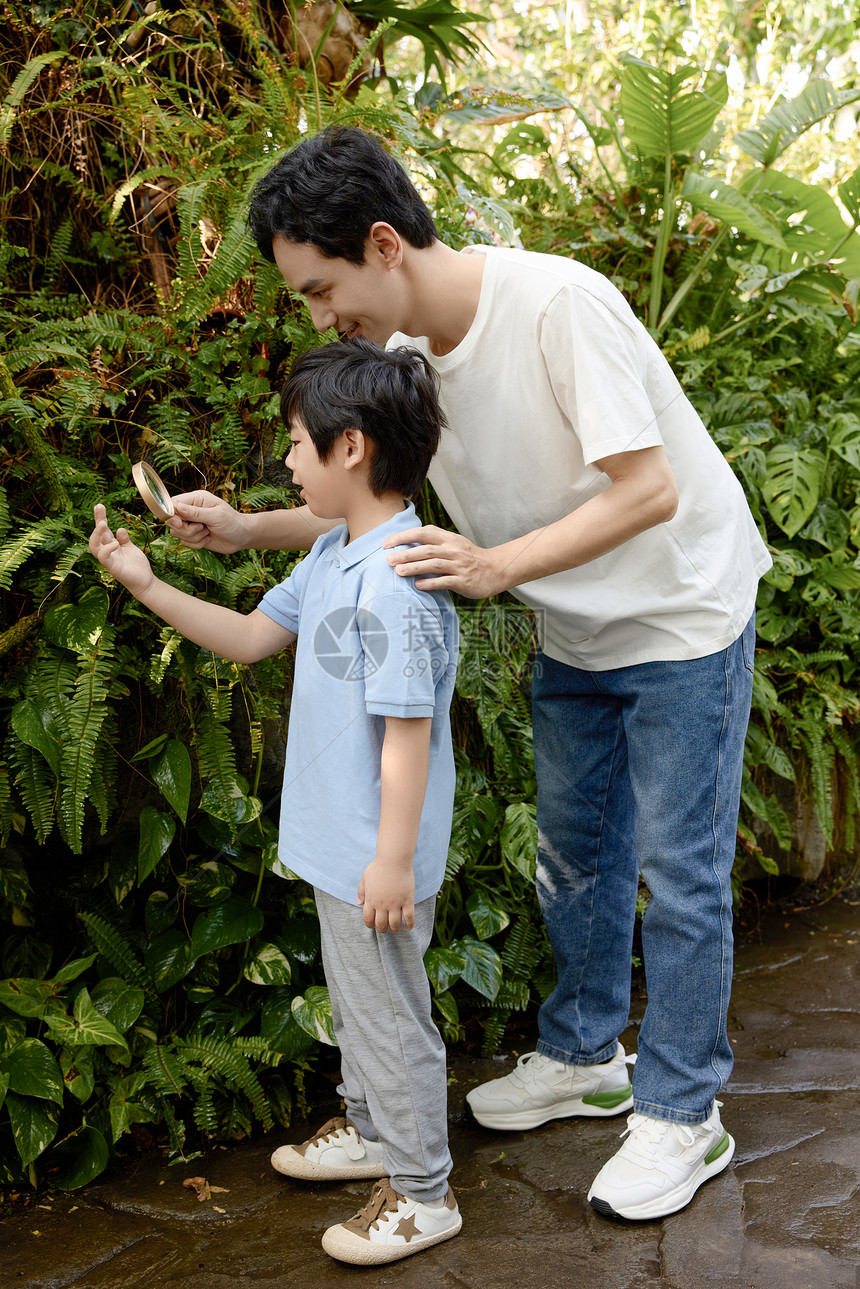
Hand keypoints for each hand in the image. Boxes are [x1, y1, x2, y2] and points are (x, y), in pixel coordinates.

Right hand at [89, 504, 153, 595]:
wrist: (145, 581)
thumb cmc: (136, 565)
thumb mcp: (130, 548)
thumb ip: (124, 539)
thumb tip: (119, 528)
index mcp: (111, 545)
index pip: (104, 530)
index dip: (101, 518)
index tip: (99, 505)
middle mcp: (107, 551)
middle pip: (97, 535)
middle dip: (97, 520)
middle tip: (99, 506)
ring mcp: (109, 560)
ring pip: (94, 547)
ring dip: (96, 534)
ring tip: (103, 523)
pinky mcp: (113, 568)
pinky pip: (104, 558)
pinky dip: (107, 549)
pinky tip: (115, 543)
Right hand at [164, 490, 247, 552]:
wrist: (242, 537)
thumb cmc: (233, 522)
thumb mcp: (216, 516)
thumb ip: (196, 513)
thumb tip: (178, 507)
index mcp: (196, 499)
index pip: (173, 503)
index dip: (171, 515)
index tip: (180, 524)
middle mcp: (191, 510)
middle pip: (172, 520)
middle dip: (185, 529)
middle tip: (202, 528)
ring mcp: (191, 523)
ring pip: (177, 533)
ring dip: (193, 537)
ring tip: (207, 532)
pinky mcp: (193, 535)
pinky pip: (185, 542)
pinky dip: (196, 544)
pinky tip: (208, 539)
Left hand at [357, 858, 414, 932]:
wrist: (394, 859)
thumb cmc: (378, 867)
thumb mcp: (365, 878)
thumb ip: (361, 892)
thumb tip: (358, 903)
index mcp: (371, 900)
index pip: (368, 919)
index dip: (370, 924)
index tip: (373, 924)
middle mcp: (382, 904)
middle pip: (381, 924)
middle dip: (382, 929)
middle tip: (385, 928)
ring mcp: (395, 903)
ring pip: (394, 924)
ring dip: (394, 929)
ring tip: (395, 928)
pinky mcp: (407, 900)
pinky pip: (409, 917)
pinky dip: (409, 925)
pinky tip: (408, 927)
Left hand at [382, 525, 504, 597]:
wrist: (496, 569)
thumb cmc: (469, 557)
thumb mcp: (454, 543)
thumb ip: (434, 540)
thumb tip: (408, 540)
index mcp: (448, 539)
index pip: (423, 532)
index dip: (403, 536)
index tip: (386, 543)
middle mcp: (453, 550)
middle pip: (426, 549)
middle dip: (405, 553)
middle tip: (388, 559)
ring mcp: (459, 566)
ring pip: (434, 564)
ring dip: (415, 567)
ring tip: (398, 571)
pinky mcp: (463, 581)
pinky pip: (445, 581)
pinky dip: (430, 583)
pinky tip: (418, 586)